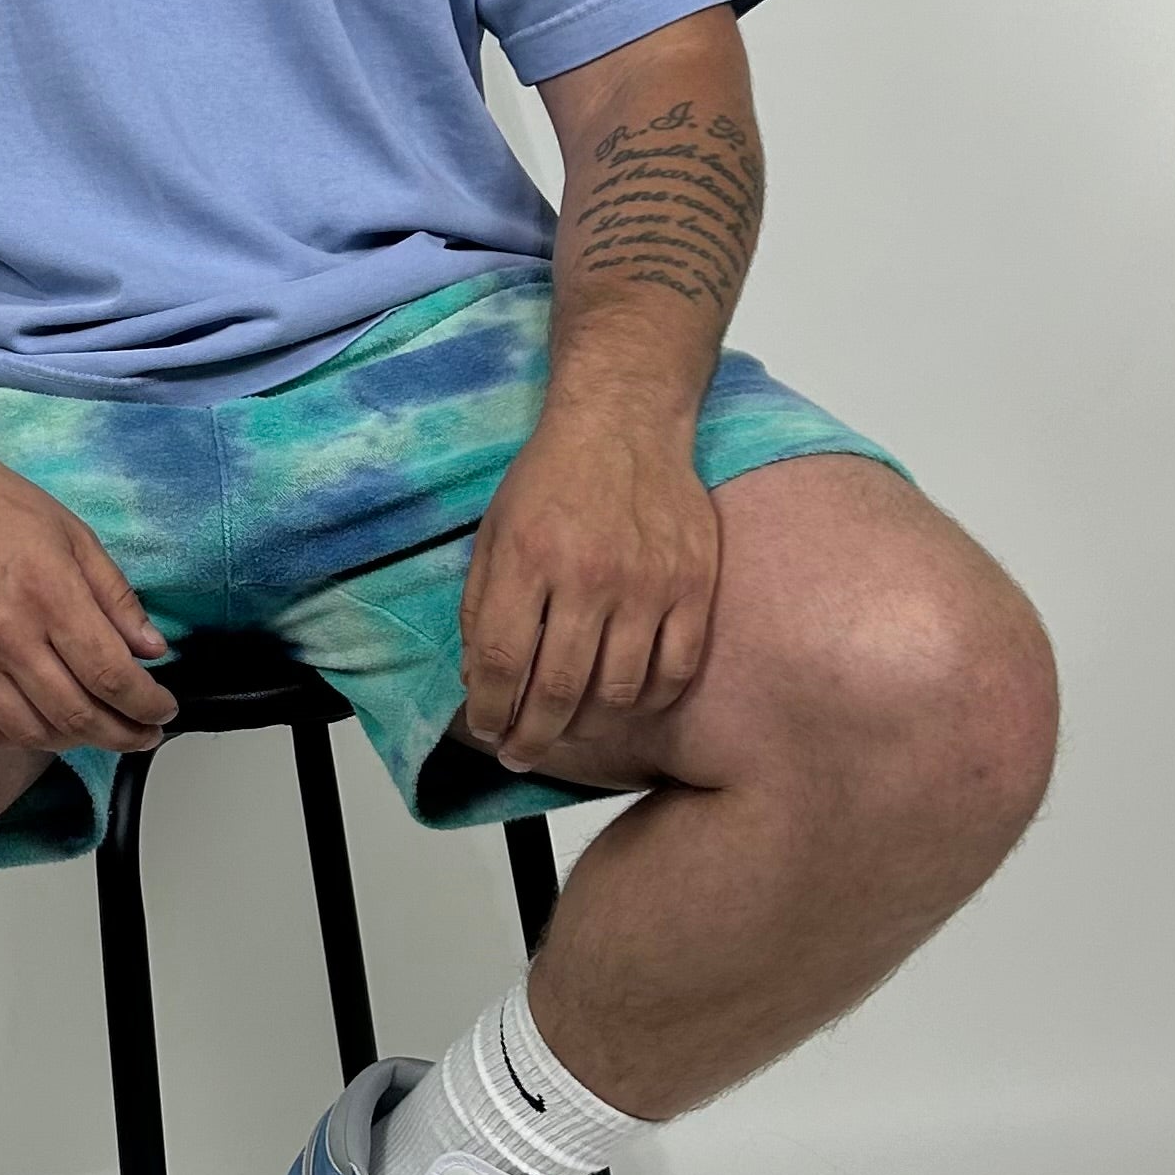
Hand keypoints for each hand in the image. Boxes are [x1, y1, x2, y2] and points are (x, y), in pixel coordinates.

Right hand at [0, 432, 177, 755]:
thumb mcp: (75, 536)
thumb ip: (116, 598)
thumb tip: (152, 650)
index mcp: (49, 593)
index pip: (111, 675)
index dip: (146, 705)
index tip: (163, 712)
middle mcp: (5, 633)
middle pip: (75, 714)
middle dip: (121, 733)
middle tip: (142, 733)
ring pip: (30, 732)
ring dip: (73, 741)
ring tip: (95, 728)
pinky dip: (18, 739)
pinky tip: (41, 723)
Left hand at [459, 410, 718, 770]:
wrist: (624, 422)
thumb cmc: (551, 478)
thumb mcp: (494, 532)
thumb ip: (481, 607)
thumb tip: (480, 682)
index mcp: (529, 558)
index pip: (504, 662)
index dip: (491, 711)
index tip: (487, 730)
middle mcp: (589, 574)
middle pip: (560, 688)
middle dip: (533, 737)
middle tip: (521, 752)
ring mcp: (648, 582)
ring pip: (620, 691)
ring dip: (589, 726)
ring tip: (571, 729)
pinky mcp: (694, 583)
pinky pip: (677, 668)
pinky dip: (650, 701)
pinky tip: (628, 703)